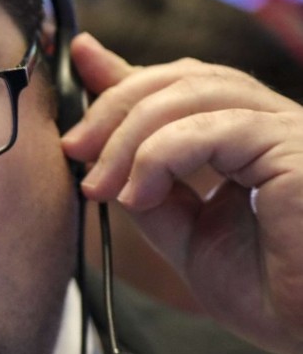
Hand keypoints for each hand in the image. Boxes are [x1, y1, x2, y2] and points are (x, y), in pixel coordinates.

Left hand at [61, 33, 302, 353]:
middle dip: (115, 106)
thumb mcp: (186, 234)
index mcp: (250, 138)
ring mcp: (289, 130)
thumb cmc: (271, 294)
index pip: (183, 84)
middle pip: (182, 78)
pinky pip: (213, 128)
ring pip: (192, 92)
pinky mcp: (295, 147)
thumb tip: (99, 152)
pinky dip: (159, 156)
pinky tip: (135, 194)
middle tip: (74, 149)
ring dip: (129, 136)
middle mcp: (273, 123)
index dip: (127, 70)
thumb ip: (148, 189)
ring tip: (100, 184)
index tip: (80, 59)